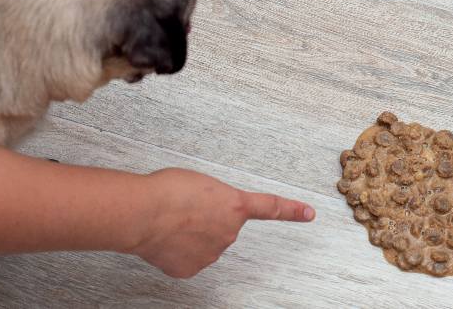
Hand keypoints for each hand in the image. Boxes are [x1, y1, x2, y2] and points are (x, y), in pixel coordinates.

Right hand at [126, 168, 314, 277]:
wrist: (144, 213)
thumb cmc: (167, 191)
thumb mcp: (200, 183)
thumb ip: (212, 200)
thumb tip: (203, 216)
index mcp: (234, 205)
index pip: (271, 207)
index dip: (292, 211)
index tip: (309, 213)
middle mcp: (229, 232)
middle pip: (222, 227)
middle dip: (206, 220)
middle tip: (183, 209)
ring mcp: (212, 253)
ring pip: (204, 244)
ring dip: (189, 235)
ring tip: (169, 221)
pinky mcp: (191, 269)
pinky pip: (187, 258)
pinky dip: (176, 251)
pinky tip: (164, 239)